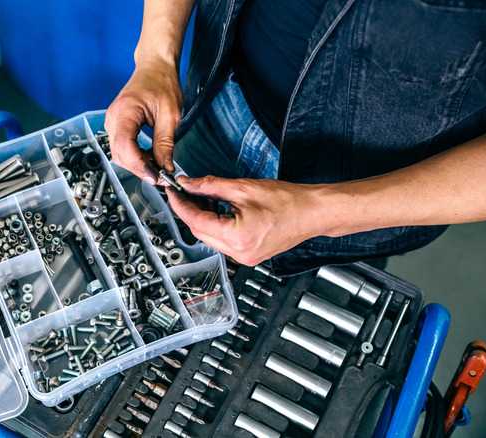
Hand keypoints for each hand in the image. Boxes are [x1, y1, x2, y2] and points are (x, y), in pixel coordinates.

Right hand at [105, 59, 182, 183]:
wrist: (154, 67)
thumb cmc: (162, 83)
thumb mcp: (170, 115)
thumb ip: (165, 143)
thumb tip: (165, 168)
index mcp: (125, 111)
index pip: (125, 147)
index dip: (139, 166)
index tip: (156, 177)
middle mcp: (113, 118)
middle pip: (120, 154)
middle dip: (140, 168)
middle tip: (163, 175)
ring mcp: (112, 122)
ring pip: (120, 154)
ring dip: (138, 164)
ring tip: (159, 164)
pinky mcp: (117, 125)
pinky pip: (122, 147)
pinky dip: (136, 156)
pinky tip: (151, 155)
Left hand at [167, 175, 324, 265]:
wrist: (313, 212)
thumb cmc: (288, 201)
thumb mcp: (243, 188)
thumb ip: (210, 186)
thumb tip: (189, 184)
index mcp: (237, 237)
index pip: (196, 222)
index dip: (180, 205)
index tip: (172, 193)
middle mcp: (239, 253)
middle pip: (201, 232)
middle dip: (190, 211)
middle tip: (186, 191)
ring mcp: (245, 257)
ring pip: (211, 238)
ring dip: (203, 218)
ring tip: (205, 198)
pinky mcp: (250, 255)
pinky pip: (224, 241)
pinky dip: (217, 225)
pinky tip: (219, 209)